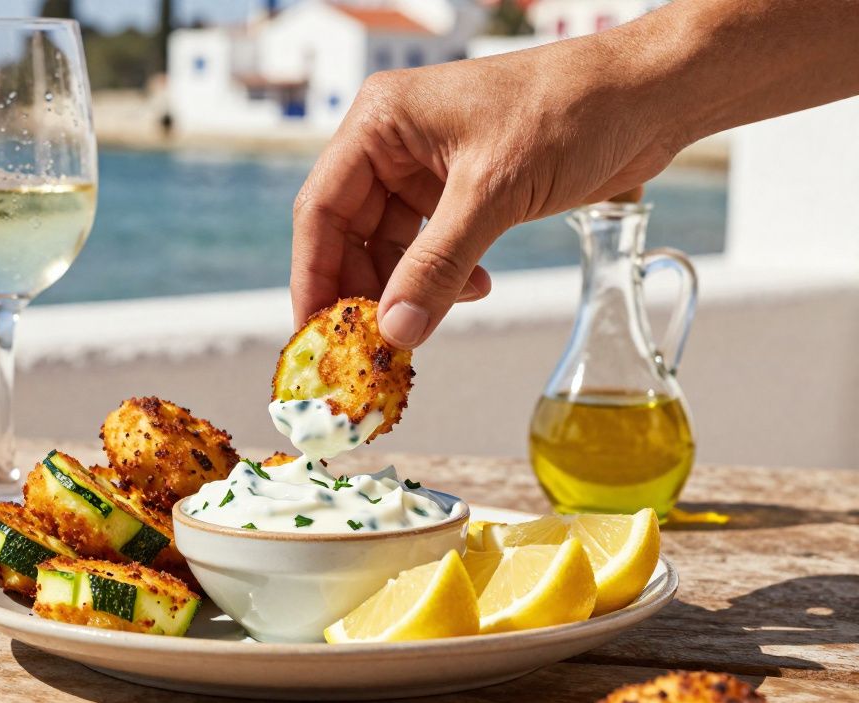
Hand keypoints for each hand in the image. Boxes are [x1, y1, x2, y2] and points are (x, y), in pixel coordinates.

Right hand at [290, 36, 684, 347]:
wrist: (648, 96)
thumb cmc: (570, 110)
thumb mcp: (493, 193)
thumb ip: (437, 266)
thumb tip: (395, 331)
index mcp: (381, 121)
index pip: (322, 209)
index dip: (314, 276)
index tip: (313, 334)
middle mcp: (394, 141)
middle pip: (349, 232)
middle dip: (363, 290)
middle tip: (370, 346)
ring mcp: (427, 164)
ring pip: (391, 245)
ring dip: (408, 288)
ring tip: (427, 321)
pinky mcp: (461, 186)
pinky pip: (430, 245)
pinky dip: (443, 277)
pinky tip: (475, 289)